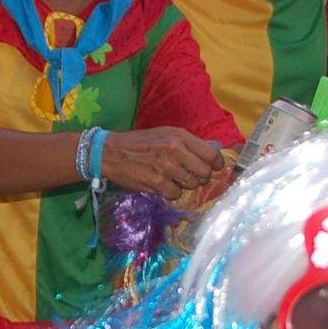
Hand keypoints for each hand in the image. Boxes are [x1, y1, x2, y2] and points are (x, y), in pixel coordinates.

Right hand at [100, 128, 224, 198]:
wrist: (111, 152)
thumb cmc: (140, 143)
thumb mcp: (165, 134)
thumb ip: (187, 144)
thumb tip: (211, 155)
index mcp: (179, 136)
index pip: (211, 153)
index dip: (216, 164)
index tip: (213, 168)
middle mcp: (175, 149)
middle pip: (204, 172)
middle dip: (200, 178)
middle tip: (191, 177)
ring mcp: (166, 166)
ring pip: (191, 185)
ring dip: (184, 185)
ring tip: (171, 178)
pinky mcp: (156, 181)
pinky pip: (175, 194)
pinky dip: (170, 192)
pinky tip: (162, 185)